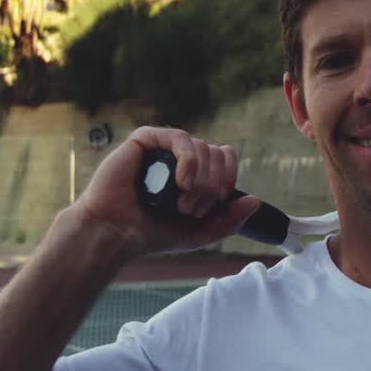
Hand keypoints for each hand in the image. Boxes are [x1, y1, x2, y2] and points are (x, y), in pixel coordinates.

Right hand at [73, 126, 260, 258]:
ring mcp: (163, 148)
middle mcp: (180, 157)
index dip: (229, 178)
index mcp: (194, 172)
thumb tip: (255, 201)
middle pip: (217, 154)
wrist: (116, 232)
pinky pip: (180, 138)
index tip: (217, 202)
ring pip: (202, 147)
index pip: (226, 158)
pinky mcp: (146, 140)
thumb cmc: (153, 232)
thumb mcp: (200, 233)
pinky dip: (188, 160)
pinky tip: (182, 182)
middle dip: (212, 186)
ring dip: (200, 180)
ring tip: (181, 203)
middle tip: (191, 210)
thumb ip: (229, 220)